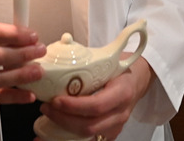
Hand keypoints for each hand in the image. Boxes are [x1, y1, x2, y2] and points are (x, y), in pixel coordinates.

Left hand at [38, 55, 153, 140]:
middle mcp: (120, 113)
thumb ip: (88, 64)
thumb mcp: (109, 63)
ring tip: (49, 116)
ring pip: (88, 135)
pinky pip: (90, 138)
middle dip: (63, 119)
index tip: (55, 100)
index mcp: (122, 92)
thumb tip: (60, 51)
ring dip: (64, 128)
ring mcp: (116, 126)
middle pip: (89, 126)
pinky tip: (57, 130)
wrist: (137, 81)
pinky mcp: (111, 133)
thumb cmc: (120, 69)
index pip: (96, 106)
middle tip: (46, 107)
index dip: (73, 106)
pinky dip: (71, 136)